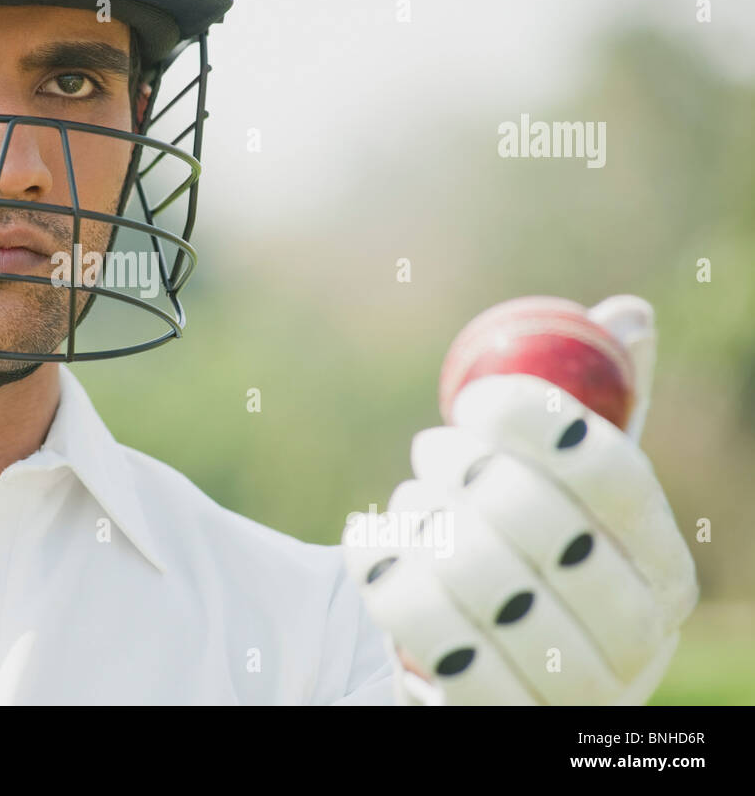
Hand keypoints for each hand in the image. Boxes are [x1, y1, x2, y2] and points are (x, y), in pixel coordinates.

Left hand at [341, 300, 697, 704]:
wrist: (471, 664)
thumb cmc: (521, 558)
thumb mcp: (560, 491)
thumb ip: (588, 413)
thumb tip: (627, 315)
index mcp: (663, 567)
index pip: (613, 474)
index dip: (540, 422)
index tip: (475, 396)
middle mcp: (636, 640)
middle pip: (539, 520)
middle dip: (464, 469)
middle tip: (429, 449)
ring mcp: (569, 692)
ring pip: (475, 574)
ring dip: (420, 521)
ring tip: (405, 507)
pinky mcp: (496, 721)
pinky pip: (427, 638)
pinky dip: (386, 578)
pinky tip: (372, 549)